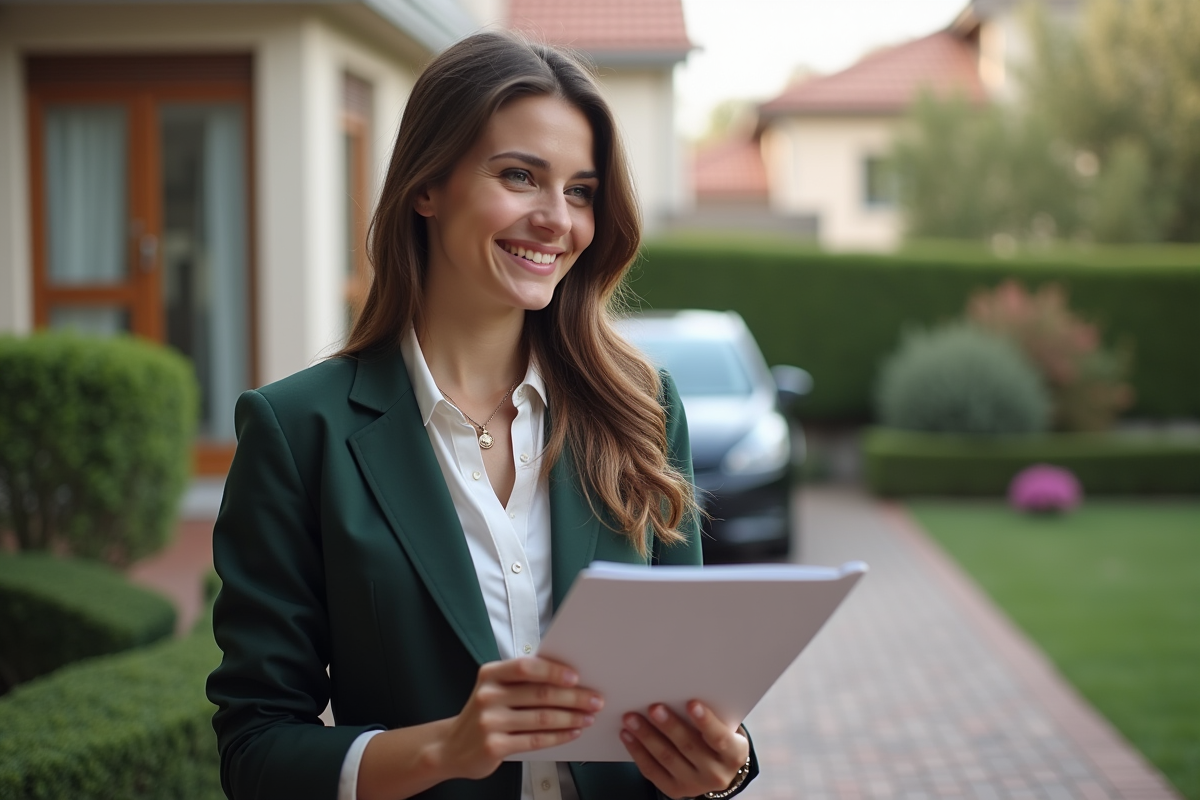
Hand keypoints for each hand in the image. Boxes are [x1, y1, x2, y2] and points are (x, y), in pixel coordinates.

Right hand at [434, 657, 604, 779]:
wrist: (452, 747)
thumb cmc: (483, 713)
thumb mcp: (494, 689)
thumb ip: (522, 682)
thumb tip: (567, 678)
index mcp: (490, 674)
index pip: (526, 667)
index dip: (553, 670)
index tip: (577, 676)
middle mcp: (488, 696)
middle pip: (540, 694)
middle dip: (573, 697)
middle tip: (595, 699)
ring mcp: (489, 722)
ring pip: (541, 719)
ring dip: (571, 718)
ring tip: (588, 717)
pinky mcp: (494, 746)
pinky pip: (535, 740)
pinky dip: (559, 737)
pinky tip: (572, 733)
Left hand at [620, 701, 748, 799]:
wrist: (717, 768)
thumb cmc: (718, 736)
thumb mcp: (724, 726)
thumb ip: (709, 713)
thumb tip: (680, 688)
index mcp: (734, 755)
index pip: (720, 739)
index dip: (706, 722)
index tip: (691, 703)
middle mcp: (716, 774)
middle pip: (689, 748)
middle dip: (669, 726)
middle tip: (653, 707)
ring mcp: (694, 785)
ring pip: (667, 759)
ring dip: (647, 736)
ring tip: (631, 718)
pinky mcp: (675, 790)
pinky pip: (652, 771)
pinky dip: (637, 752)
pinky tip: (627, 735)